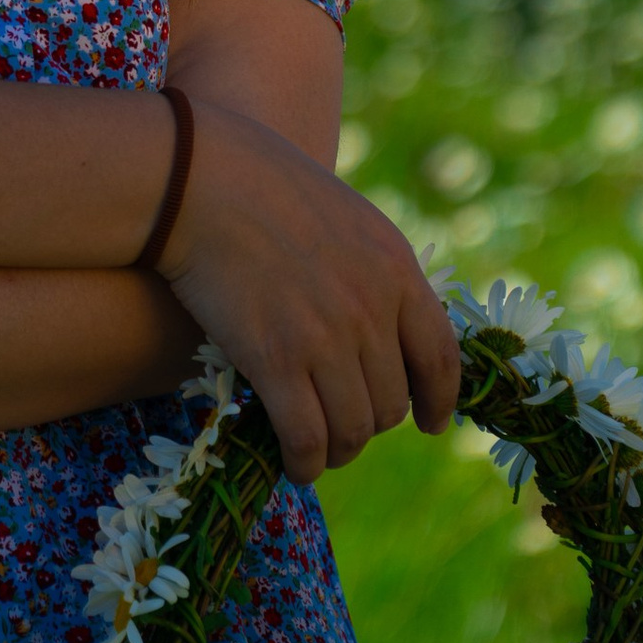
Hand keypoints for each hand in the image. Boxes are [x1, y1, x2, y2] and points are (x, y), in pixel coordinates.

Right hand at [156, 98, 460, 484]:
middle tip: (344, 424)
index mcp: (397, 271)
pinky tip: (295, 463)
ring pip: (353, 429)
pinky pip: (306, 437)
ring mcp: (326, 339)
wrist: (202, 180)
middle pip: (391, 403)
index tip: (430, 424)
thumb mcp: (349, 221)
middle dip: (370, 424)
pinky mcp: (276, 361)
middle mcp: (371, 310)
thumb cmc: (266, 189)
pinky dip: (305, 462)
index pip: (440, 358)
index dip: (439, 401)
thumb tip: (389, 332)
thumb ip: (378, 274)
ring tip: (320, 451)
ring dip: (338, 450)